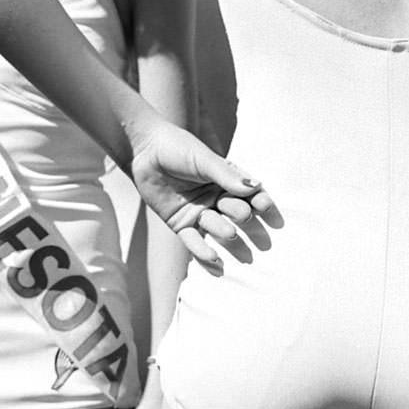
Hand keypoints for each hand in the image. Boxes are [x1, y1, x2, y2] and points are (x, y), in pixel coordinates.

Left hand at [130, 122, 277, 271]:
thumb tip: (256, 186)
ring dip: (224, 231)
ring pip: (216, 227)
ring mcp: (200, 213)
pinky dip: (202, 250)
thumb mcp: (203, 159)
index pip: (250, 195)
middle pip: (236, 213)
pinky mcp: (181, 224)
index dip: (259, 201)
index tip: (265, 206)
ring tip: (230, 232)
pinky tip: (213, 259)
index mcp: (228, 181)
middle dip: (243, 216)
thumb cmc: (177, 148)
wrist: (143, 150)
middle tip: (245, 216)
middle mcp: (217, 199)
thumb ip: (227, 175)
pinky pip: (194, 240)